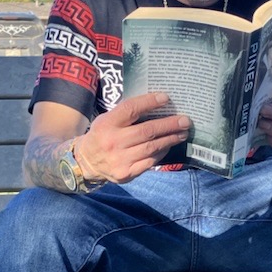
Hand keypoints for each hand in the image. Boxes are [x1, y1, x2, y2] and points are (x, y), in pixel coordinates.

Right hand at [76, 92, 190, 182]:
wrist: (86, 162)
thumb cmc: (103, 135)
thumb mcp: (107, 119)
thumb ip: (127, 114)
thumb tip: (158, 104)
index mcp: (107, 124)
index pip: (130, 109)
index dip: (149, 102)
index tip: (166, 98)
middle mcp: (113, 142)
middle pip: (147, 131)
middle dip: (169, 125)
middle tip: (185, 120)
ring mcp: (119, 159)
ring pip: (151, 147)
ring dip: (170, 139)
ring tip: (182, 133)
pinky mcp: (126, 173)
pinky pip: (150, 162)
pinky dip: (162, 153)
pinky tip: (169, 146)